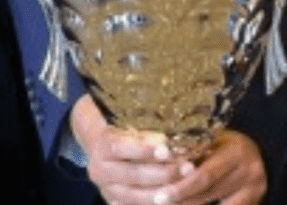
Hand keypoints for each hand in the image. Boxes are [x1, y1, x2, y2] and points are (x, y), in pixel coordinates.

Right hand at [71, 96, 267, 204]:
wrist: (96, 136)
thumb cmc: (118, 119)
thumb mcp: (125, 109)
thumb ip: (144, 110)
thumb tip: (174, 92)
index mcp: (100, 143)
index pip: (121, 147)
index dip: (144, 149)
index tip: (168, 147)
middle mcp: (99, 169)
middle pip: (133, 174)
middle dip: (164, 172)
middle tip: (190, 165)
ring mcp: (107, 188)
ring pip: (137, 195)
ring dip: (165, 191)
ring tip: (188, 181)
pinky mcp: (115, 201)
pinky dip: (158, 203)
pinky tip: (179, 198)